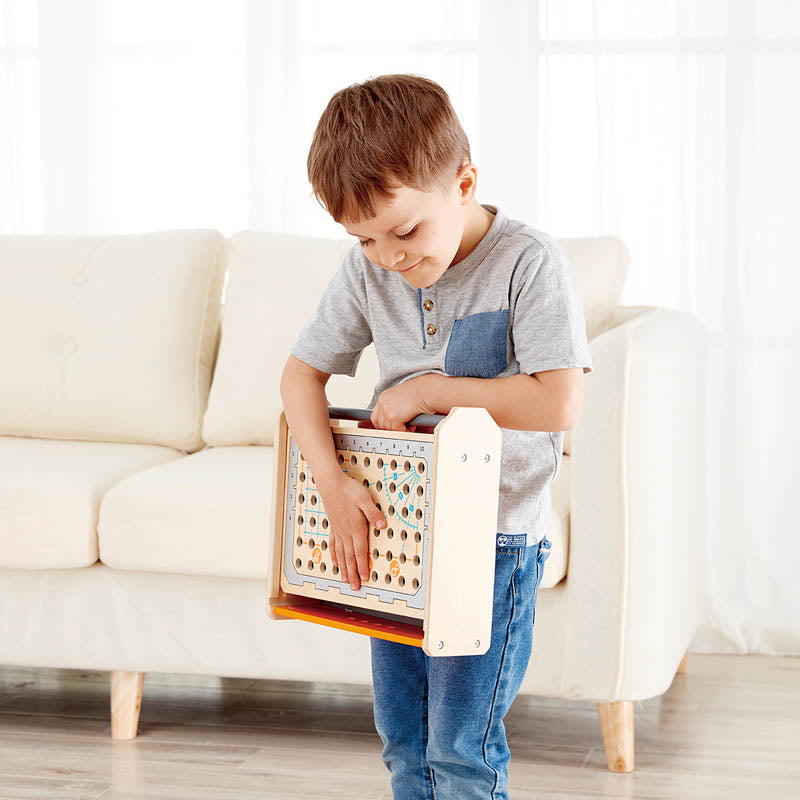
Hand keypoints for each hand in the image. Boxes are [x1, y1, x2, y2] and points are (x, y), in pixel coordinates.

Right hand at [317, 472, 386, 590]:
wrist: (331, 483)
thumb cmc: (348, 490)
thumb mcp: (365, 499)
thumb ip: (374, 514)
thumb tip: (383, 525)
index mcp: (356, 528)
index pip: (360, 552)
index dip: (363, 566)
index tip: (365, 578)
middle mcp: (346, 532)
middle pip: (350, 557)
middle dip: (353, 574)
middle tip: (355, 587)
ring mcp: (338, 530)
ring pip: (341, 554)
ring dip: (344, 568)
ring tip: (345, 580)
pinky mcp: (333, 526)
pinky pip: (333, 545)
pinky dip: (334, 555)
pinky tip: (334, 562)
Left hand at [368, 374, 439, 431]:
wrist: (428, 390)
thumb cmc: (420, 393)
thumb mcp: (401, 398)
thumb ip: (394, 407)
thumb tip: (392, 422)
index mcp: (384, 397)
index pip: (376, 416)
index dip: (385, 423)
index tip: (391, 426)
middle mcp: (383, 402)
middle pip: (380, 424)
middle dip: (392, 427)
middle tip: (403, 425)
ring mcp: (387, 409)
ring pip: (389, 429)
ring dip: (400, 428)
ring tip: (410, 421)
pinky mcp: (394, 416)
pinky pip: (397, 430)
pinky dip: (406, 430)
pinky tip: (412, 422)